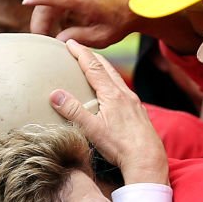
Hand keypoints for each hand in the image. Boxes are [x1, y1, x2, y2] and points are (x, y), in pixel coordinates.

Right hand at [25, 0, 139, 47]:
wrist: (135, 3)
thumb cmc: (121, 20)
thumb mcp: (100, 37)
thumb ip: (77, 38)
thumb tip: (58, 41)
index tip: (25, 3)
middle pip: (46, 0)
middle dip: (40, 20)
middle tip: (41, 40)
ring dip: (46, 15)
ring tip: (48, 36)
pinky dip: (53, 9)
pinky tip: (57, 26)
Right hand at [51, 40, 167, 185]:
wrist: (148, 159)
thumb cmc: (121, 146)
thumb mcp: (92, 129)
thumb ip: (73, 111)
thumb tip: (55, 94)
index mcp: (112, 95)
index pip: (93, 67)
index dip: (81, 53)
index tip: (70, 43)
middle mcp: (125, 94)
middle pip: (107, 68)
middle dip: (92, 56)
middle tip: (80, 49)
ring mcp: (134, 103)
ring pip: (117, 78)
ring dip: (104, 68)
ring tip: (95, 66)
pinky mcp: (139, 113)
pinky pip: (124, 90)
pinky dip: (114, 83)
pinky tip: (113, 92)